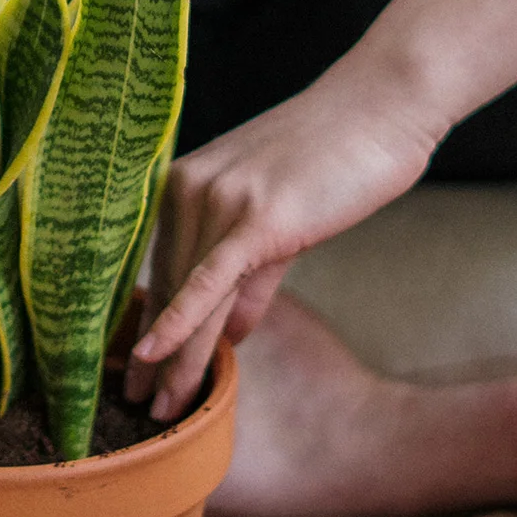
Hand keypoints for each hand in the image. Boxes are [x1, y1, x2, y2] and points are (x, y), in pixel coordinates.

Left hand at [127, 65, 443, 417]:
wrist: (383, 105)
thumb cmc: (338, 155)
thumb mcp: (279, 220)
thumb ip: (250, 280)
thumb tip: (233, 335)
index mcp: (184, 184)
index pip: (162, 272)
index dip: (149, 327)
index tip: (133, 374)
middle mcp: (189, 190)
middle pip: (167, 291)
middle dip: (152, 359)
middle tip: (135, 411)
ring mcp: (220, 201)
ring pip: (189, 298)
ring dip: (174, 361)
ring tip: (160, 412)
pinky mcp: (255, 217)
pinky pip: (210, 282)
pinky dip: (181, 322)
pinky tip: (157, 358)